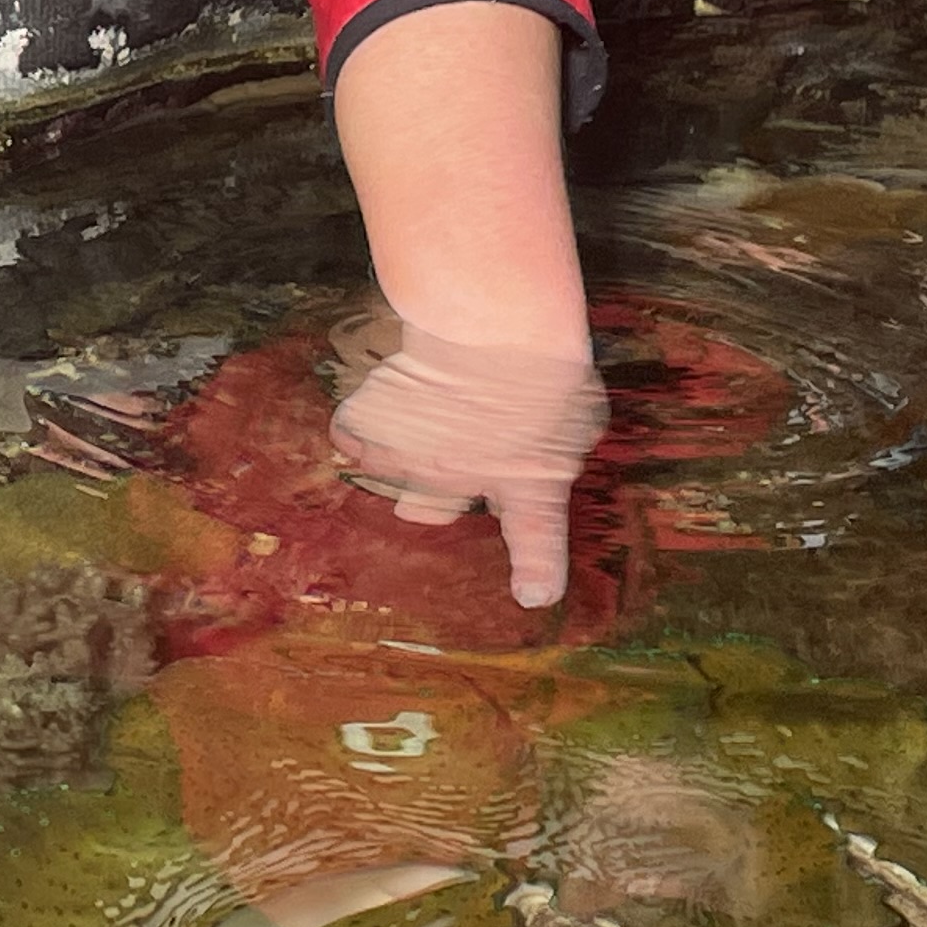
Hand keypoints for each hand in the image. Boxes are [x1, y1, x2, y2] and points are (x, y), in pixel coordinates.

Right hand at [329, 317, 606, 607]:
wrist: (494, 331)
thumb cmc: (548, 366)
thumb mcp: (579, 413)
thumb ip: (557, 442)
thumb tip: (549, 446)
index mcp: (525, 485)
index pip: (536, 543)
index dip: (537, 575)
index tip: (533, 596)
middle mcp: (461, 483)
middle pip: (427, 510)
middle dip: (430, 495)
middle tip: (437, 460)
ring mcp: (410, 457)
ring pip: (384, 469)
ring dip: (393, 447)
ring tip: (403, 404)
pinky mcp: (371, 424)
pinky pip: (347, 434)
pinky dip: (354, 423)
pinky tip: (369, 400)